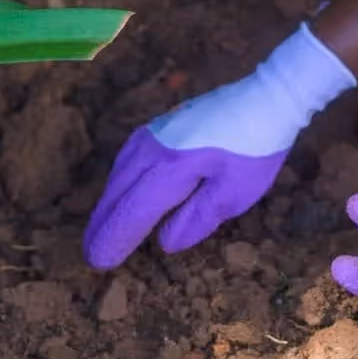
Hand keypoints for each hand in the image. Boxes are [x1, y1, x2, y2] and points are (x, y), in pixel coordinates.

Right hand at [85, 24, 354, 267]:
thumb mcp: (236, 192)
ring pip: (119, 173)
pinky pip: (128, 159)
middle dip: (103, 224)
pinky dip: (119, 181)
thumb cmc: (256, 147)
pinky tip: (121, 192)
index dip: (115, 237)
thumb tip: (165, 241)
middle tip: (91, 253)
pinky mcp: (160, 126)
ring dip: (109, 202)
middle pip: (118, 192)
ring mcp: (154, 133)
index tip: (99, 261)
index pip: (134, 211)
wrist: (266, 97)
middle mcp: (154, 149)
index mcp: (173, 168)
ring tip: (101, 228)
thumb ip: (198, 218)